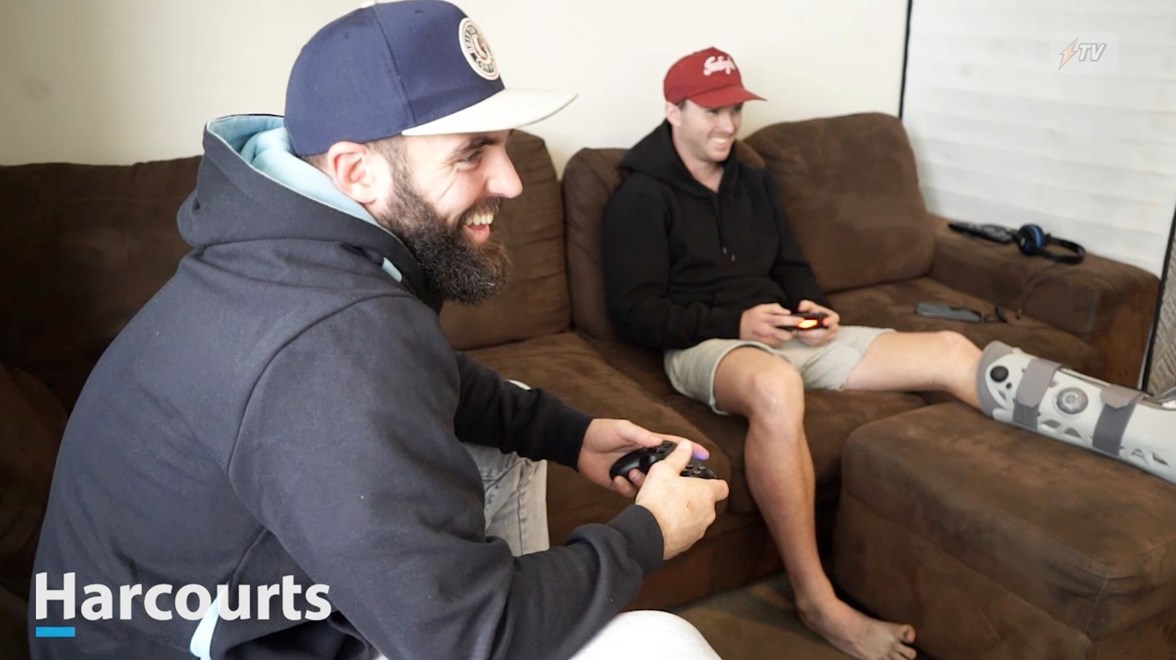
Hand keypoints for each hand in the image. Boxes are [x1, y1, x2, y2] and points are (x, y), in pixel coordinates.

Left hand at [577, 419, 710, 496]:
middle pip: (666, 470)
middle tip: (678, 484)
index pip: (673, 447)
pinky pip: (631, 492)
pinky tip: (617, 480)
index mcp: (647, 443)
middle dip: (673, 477)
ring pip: (650, 485)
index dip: (690, 450)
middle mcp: (644, 460)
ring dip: (644, 483)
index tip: (705, 456)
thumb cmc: (602, 432)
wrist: (578, 445)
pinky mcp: (622, 484)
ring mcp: (634, 473)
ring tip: (632, 475)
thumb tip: (657, 440)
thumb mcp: (622, 428)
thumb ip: (640, 435)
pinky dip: (626, 488)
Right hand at [634, 442, 728, 559]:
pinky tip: (660, 520)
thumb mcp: (664, 470)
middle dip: (692, 497)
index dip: (714, 483)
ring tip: (664, 505)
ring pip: (695, 517)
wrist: (648, 533)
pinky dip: (676, 526)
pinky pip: (684, 531)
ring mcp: (698, 530)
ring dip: (684, 512)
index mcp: (706, 494)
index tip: (704, 481)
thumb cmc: (659, 500)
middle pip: (706, 502)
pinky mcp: (686, 544)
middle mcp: (707, 513)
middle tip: (675, 491)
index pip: (722, 487)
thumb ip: (678, 457)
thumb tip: (687, 445)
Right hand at [739, 303, 795, 346]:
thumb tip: (787, 312)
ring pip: (781, 341)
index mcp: (766, 319)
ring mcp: (764, 340)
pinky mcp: (763, 346)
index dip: (793, 320)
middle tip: (794, 329)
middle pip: (784, 335)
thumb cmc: (752, 316)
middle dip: (792, 333)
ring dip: (785, 337)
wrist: (738, 327)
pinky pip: (775, 345)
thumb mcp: (761, 307)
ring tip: (784, 332)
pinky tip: (775, 337)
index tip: (801, 320)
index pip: (782, 320)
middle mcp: (765, 331)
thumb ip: (775, 308)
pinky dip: (778, 341)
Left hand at [793, 300, 839, 346]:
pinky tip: (802, 337)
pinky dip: (808, 341)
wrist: (812, 320)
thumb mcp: (809, 305)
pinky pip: (817, 344)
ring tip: (798, 333)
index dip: (829, 321)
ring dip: (808, 337)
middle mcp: (834, 328)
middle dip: (812, 333)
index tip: (823, 322)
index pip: (834, 319)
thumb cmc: (813, 311)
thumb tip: (801, 308)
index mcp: (833, 317)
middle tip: (801, 331)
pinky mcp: (824, 343)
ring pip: (820, 340)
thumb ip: (805, 304)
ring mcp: (830, 336)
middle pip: (826, 333)